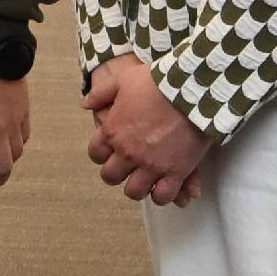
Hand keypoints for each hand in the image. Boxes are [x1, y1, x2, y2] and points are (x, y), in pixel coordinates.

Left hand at [84, 55, 210, 205]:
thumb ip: (100, 94)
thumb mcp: (122, 80)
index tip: (112, 152)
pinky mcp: (175, 171)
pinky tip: (164, 186)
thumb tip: (85, 104)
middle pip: (111, 176)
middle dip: (118, 174)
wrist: (191, 90)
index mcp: (112, 131)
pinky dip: (162, 195)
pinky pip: (162, 195)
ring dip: (138, 187)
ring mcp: (151, 164)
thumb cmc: (157, 82)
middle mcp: (127, 152)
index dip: (103, 155)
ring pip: (134, 190)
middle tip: (128, 169)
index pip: (96, 154)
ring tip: (146, 181)